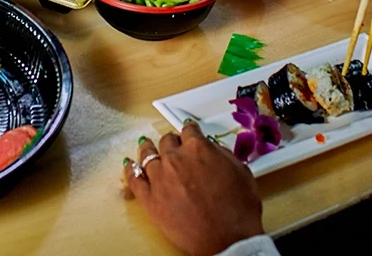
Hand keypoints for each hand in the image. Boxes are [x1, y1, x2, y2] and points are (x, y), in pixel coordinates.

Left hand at [124, 123, 263, 255]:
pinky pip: (134, 179)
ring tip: (146, 146)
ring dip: (148, 149)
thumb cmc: (238, 212)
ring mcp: (160, 178)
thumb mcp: (242, 173)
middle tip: (172, 145)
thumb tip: (213, 149)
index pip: (189, 131)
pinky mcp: (149, 199)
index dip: (189, 130)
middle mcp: (175, 158)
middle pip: (167, 141)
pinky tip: (129, 164)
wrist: (228, 241)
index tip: (188, 130)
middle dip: (171, 142)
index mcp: (198, 148)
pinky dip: (130, 169)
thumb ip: (224, 155)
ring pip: (148, 155)